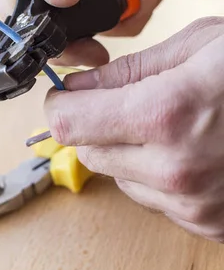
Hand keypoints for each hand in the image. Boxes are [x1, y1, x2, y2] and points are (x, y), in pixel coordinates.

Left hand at [45, 17, 223, 241]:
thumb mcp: (200, 45)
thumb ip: (129, 70)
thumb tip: (81, 86)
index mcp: (168, 115)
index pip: (68, 124)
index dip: (60, 104)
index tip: (66, 94)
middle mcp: (177, 170)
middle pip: (89, 153)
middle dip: (97, 125)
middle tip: (126, 101)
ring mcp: (195, 205)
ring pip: (119, 178)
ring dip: (129, 151)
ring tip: (173, 124)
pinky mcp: (209, 224)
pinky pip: (153, 198)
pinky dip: (157, 175)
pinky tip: (192, 149)